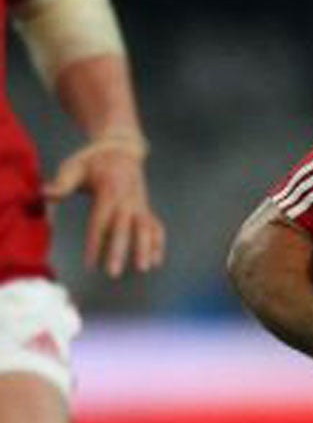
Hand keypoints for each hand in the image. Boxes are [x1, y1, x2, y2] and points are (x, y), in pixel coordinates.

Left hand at [43, 139, 164, 276]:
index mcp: (109, 189)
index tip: (90, 263)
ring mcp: (140, 204)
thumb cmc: (93, 160)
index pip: (101, 221)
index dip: (96, 243)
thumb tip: (44, 194)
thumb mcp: (74, 166)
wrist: (120, 149)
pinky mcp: (145, 208)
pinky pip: (155, 227)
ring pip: (145, 229)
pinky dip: (158, 243)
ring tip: (143, 269)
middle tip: (114, 273)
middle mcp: (128, 199)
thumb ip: (62, 183)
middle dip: (121, 251)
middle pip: (125, 229)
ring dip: (146, 249)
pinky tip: (156, 261)